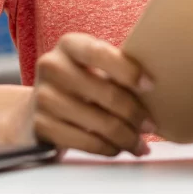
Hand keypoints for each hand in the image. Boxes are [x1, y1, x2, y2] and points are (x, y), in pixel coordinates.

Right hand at [28, 33, 155, 156]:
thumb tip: (153, 87)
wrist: (38, 103)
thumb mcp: (92, 64)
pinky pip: (85, 143)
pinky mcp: (41, 126)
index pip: (100, 53)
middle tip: (151, 125)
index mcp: (70, 44)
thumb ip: (116, 67)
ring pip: (100, 123)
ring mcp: (44, 97)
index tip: (150, 85)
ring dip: (126, 137)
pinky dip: (108, 148)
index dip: (128, 70)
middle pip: (106, 93)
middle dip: (135, 113)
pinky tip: (119, 148)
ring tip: (140, 144)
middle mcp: (52, 67)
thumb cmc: (79, 79)